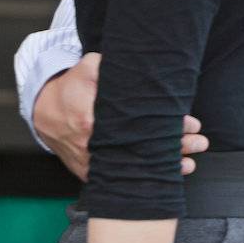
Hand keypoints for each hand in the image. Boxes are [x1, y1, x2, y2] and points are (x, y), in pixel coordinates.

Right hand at [32, 53, 207, 180]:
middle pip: (140, 148)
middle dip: (173, 147)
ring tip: (189, 165)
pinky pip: (117, 177)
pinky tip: (164, 177)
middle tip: (200, 143)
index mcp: (91, 116)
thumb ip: (109, 65)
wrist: (43, 110)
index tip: (190, 124)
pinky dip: (140, 178)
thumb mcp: (88, 67)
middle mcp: (92, 142)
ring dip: (162, 167)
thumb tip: (138, 64)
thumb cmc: (71, 86)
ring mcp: (90, 159)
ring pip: (131, 167)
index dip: (167, 125)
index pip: (139, 123)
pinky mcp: (89, 170)